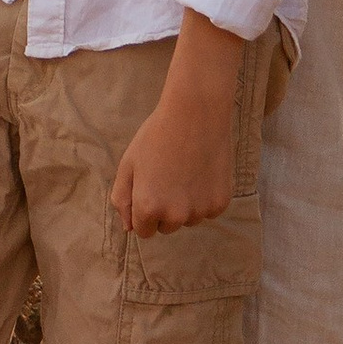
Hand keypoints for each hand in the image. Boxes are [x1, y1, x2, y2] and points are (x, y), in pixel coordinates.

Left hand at [111, 45, 240, 234]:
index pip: (143, 231)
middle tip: (168, 175)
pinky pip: (208, 211)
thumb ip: (122, 198)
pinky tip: (202, 170)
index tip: (150, 188)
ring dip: (186, 204)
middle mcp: (174, 216)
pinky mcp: (220, 204)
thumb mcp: (129, 163)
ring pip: (189, 219)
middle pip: (167, 227)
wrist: (196, 112)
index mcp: (148, 207)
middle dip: (165, 209)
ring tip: (185, 169)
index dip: (144, 209)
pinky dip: (205, 197)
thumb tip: (128, 228)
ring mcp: (199, 211)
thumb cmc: (157, 135)